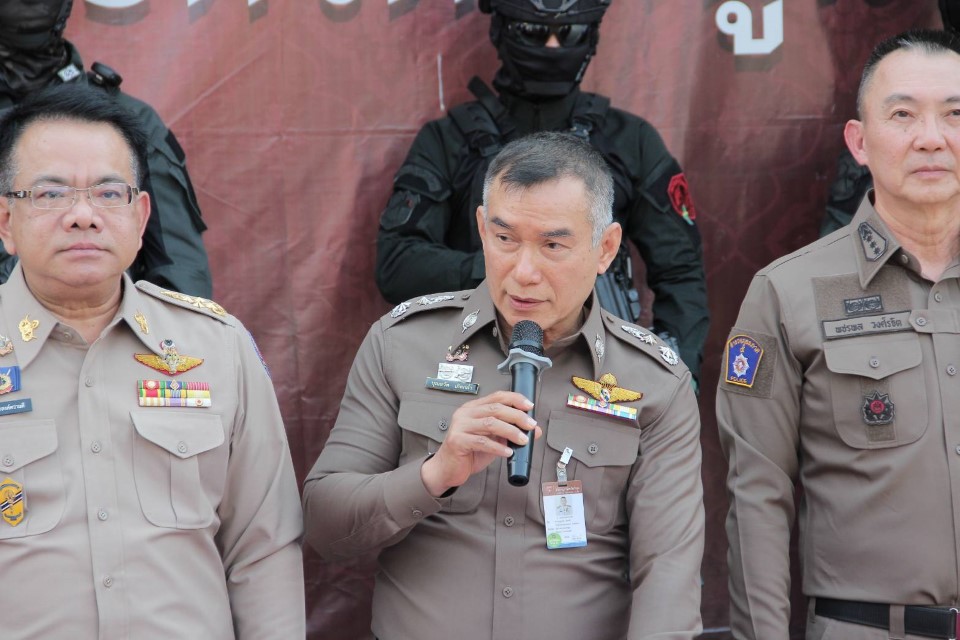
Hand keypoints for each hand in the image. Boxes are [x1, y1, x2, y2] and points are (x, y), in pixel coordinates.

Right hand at [420, 390, 541, 496]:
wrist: (447, 469)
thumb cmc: (469, 453)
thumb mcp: (494, 440)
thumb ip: (511, 433)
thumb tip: (534, 430)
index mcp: (473, 408)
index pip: (496, 397)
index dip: (514, 399)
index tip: (529, 406)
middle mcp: (465, 414)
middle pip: (495, 408)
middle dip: (517, 416)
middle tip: (530, 425)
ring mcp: (460, 426)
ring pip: (490, 423)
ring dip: (510, 431)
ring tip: (522, 440)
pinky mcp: (457, 441)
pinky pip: (481, 442)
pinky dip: (498, 447)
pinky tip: (507, 452)